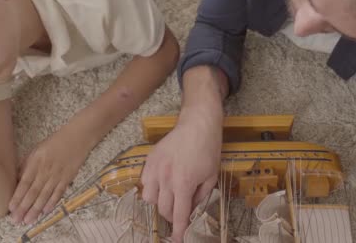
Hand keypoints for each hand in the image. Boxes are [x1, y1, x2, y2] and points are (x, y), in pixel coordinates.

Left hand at [8, 128, 90, 224]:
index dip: (18, 196)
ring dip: (36, 209)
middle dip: (24, 207)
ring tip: (29, 220)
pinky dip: (52, 202)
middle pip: (33, 192)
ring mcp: (58, 175)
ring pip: (45, 195)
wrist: (77, 137)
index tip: (11, 208)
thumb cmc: (55, 142)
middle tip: (17, 220)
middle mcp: (46, 170)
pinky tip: (45, 211)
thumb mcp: (36, 150)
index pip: (24, 182)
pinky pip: (59, 192)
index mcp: (36, 162)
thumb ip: (26, 165)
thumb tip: (17, 180)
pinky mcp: (68, 177)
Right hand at [140, 111, 222, 242]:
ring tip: (169, 199)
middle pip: (163, 209)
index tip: (178, 240)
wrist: (197, 125)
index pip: (179, 215)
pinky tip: (161, 185)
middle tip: (179, 215)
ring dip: (159, 204)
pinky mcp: (149, 160)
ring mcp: (155, 169)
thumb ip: (199, 197)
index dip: (179, 231)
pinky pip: (144, 183)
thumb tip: (190, 211)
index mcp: (184, 183)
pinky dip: (151, 188)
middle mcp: (166, 178)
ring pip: (149, 199)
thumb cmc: (208, 150)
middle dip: (171, 217)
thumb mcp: (211, 176)